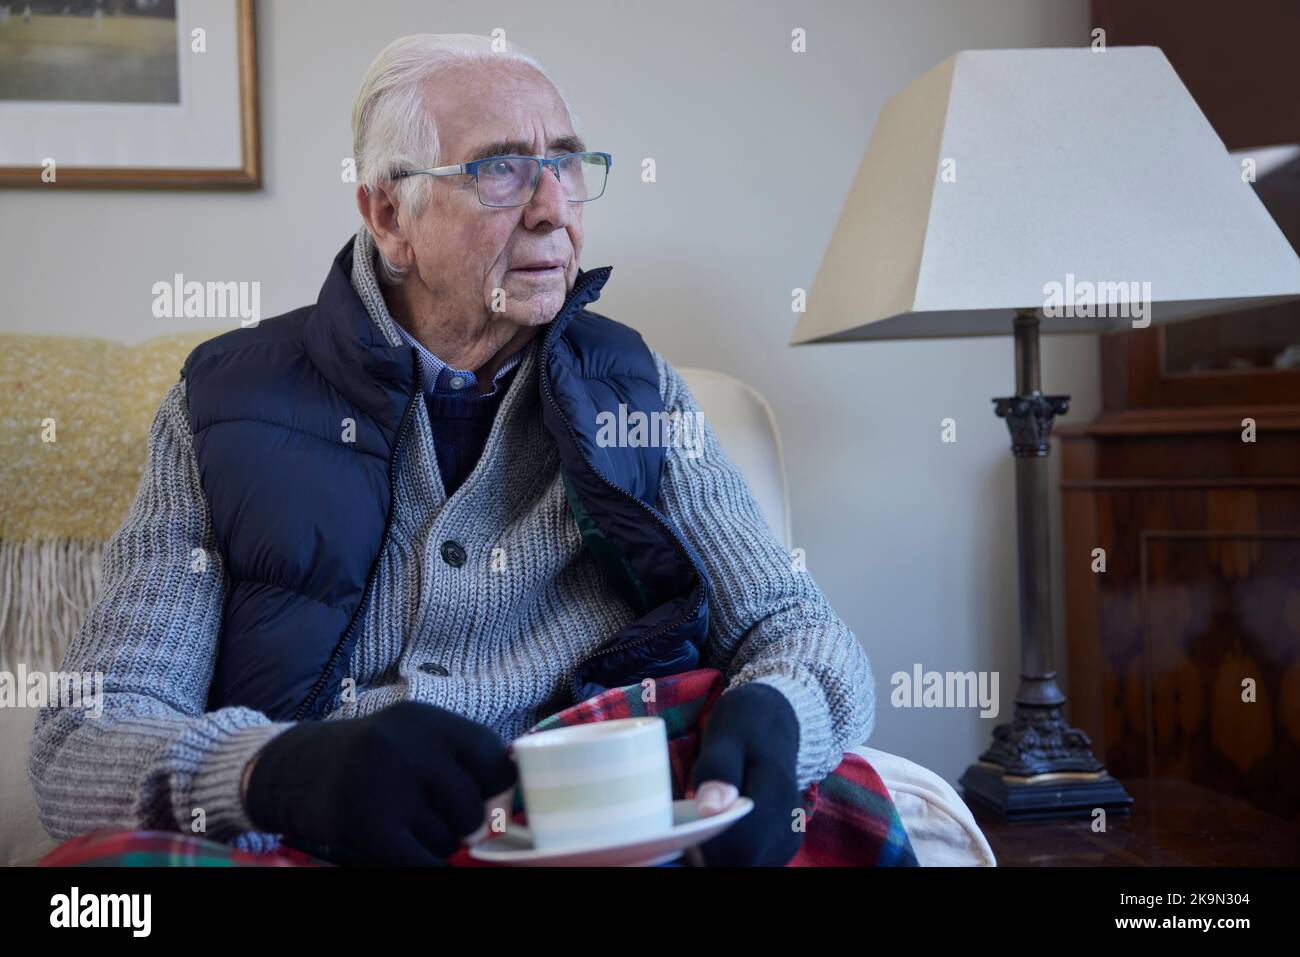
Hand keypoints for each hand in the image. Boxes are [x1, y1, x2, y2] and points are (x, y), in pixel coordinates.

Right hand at [242, 700, 515, 865]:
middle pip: (472, 806)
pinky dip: (426, 867)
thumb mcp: (411, 740)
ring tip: (406, 829)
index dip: (498, 787)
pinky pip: (420, 862)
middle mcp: (408, 744)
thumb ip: (457, 759)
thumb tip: (510, 800)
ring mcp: (384, 781)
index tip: (489, 802)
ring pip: (444, 838)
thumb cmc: (367, 760)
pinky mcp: (365, 820)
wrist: (288, 768)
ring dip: (434, 846)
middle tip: (437, 822)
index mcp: (427, 719)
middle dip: (463, 825)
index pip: (493, 756)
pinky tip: (414, 858)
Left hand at [688, 681, 803, 865]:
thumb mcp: (728, 736)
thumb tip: (710, 810)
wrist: (773, 724)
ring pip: (746, 864)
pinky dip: (726, 854)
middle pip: (744, 860)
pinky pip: (749, 861)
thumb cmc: (745, 726)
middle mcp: (789, 822)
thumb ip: (719, 771)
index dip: (707, 847)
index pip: (743, 843)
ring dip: (716, 856)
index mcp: (776, 794)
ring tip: (698, 831)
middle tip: (684, 834)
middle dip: (708, 854)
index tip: (682, 836)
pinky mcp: (780, 846)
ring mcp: (786, 838)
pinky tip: (714, 833)